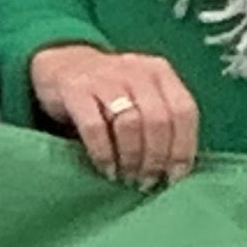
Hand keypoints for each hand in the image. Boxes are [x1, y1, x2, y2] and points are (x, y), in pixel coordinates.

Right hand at [28, 44, 200, 188]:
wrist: (62, 64)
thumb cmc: (111, 92)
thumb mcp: (142, 95)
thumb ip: (161, 121)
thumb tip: (177, 170)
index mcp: (160, 72)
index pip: (184, 110)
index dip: (183, 147)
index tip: (175, 176)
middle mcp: (136, 71)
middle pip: (159, 120)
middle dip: (156, 158)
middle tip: (147, 182)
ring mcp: (106, 78)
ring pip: (130, 123)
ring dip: (132, 158)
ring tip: (128, 178)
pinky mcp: (76, 90)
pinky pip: (95, 127)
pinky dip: (104, 154)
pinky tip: (107, 170)